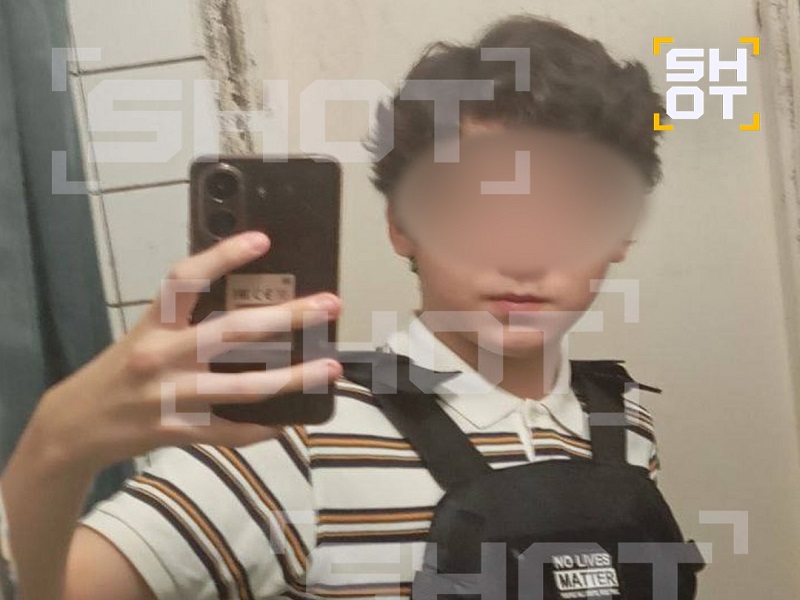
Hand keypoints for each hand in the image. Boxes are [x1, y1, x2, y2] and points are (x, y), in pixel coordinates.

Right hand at [24, 230, 341, 475]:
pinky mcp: (178, 433)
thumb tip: (250, 303)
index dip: (223, 256)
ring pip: (244, 388)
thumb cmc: (121, 370)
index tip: (262, 240)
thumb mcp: (146, 334)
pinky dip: (264, 427)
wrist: (74, 426)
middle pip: (233, 332)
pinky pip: (231, 432)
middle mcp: (162, 358)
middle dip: (287, 317)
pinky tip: (292, 419)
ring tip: (330, 367)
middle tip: (329, 304)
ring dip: (294, 377)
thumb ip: (187, 320)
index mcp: (154, 326)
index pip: (185, 280)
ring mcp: (171, 399)